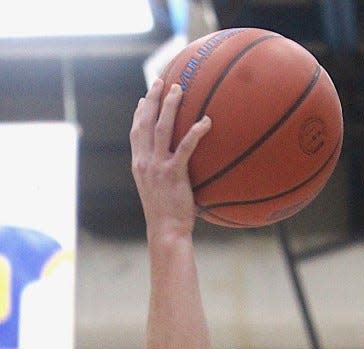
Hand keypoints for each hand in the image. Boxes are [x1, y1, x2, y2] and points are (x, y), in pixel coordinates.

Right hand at [130, 79, 210, 235]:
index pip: (136, 132)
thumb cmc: (166, 217)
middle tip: (160, 81)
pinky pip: (185, 147)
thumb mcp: (158, 192)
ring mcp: (157, 166)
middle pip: (145, 122)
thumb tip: (175, 170)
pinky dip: (196, 132)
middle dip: (151, 98)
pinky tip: (206, 122)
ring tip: (179, 89)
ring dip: (170, 105)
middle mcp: (144, 162)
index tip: (143, 98)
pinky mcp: (173, 174)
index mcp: (139, 165)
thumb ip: (162, 176)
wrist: (166, 231)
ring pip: (162, 128)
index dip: (139, 113)